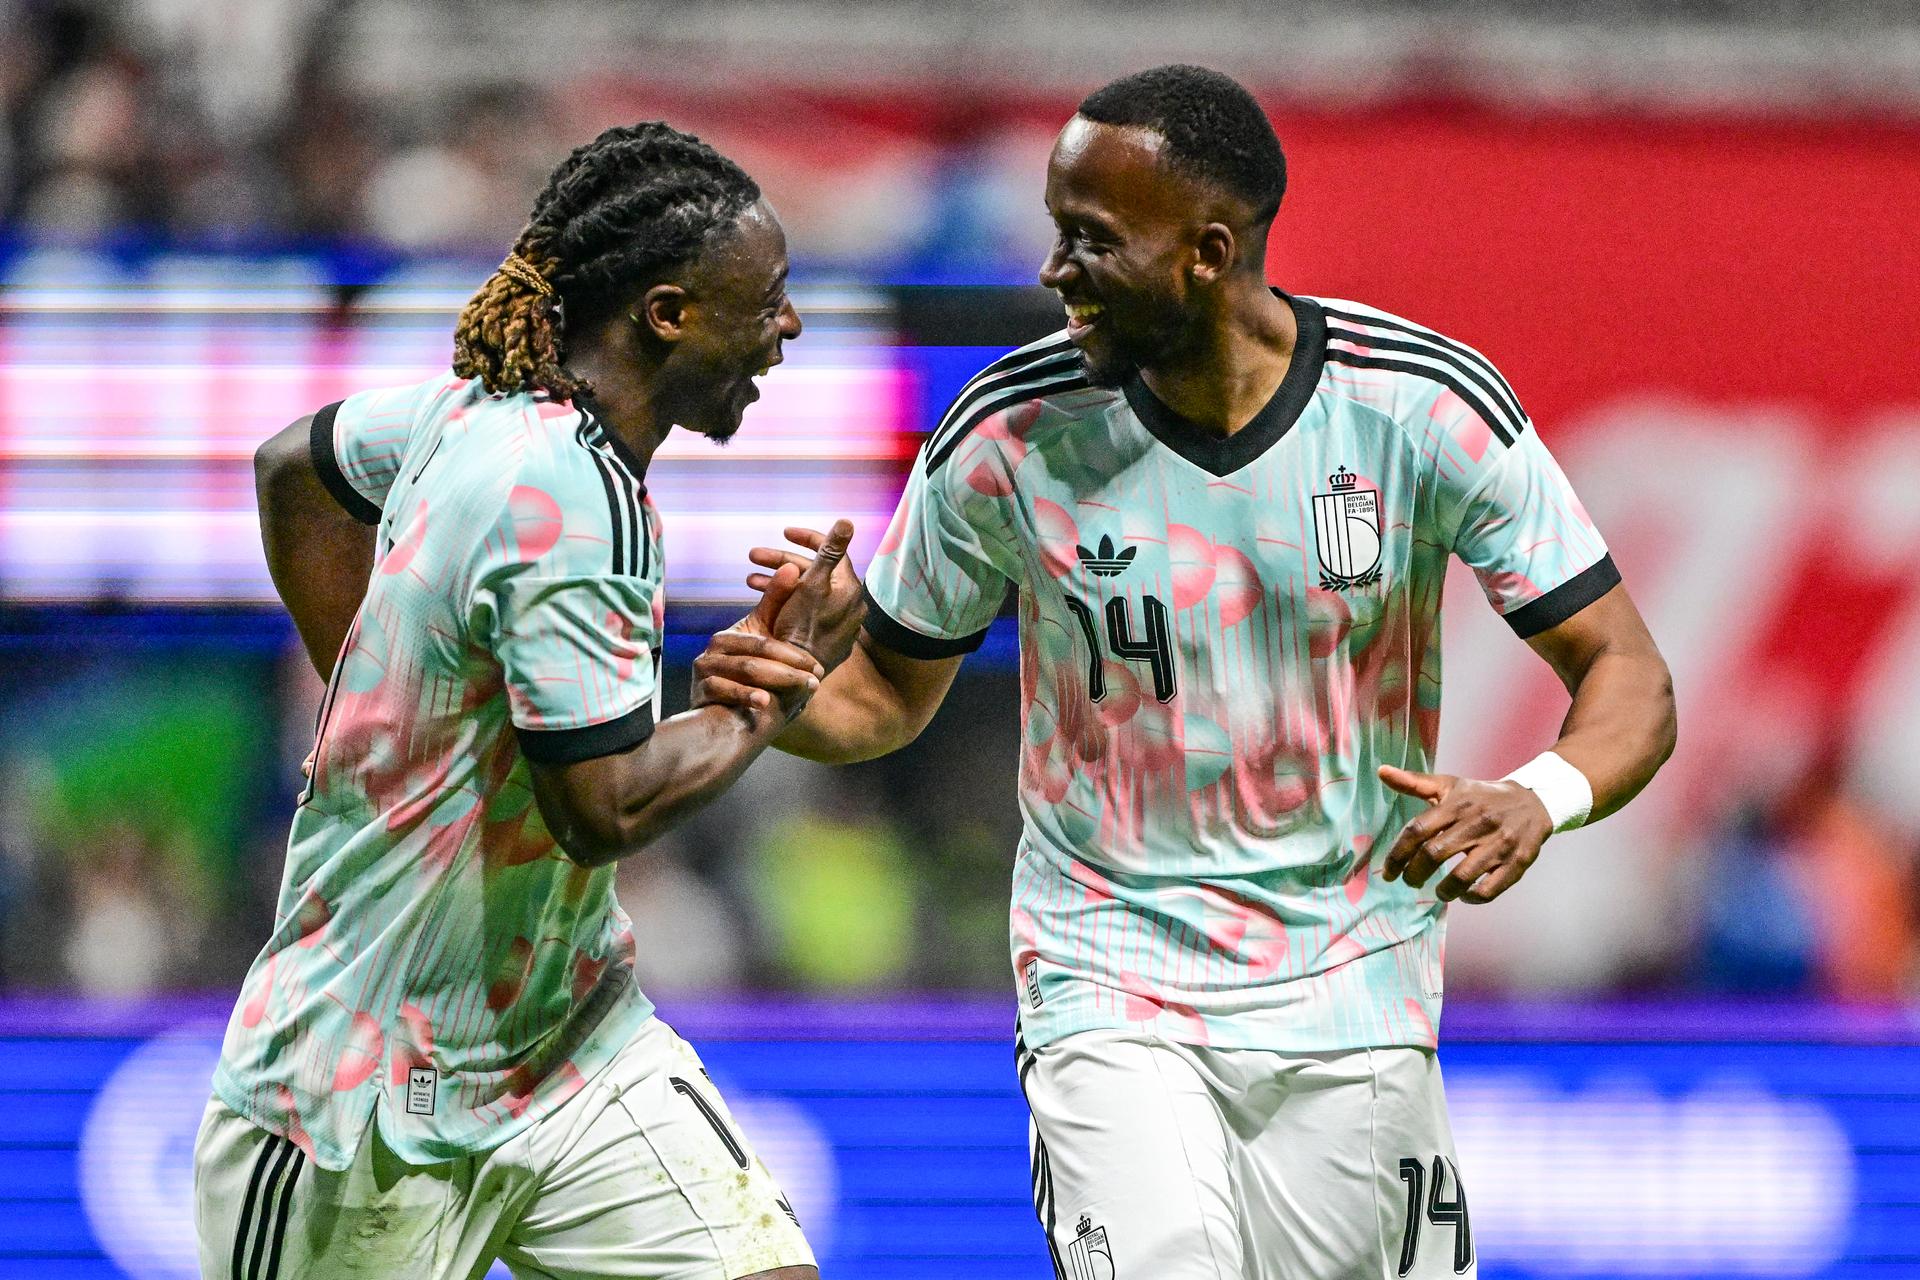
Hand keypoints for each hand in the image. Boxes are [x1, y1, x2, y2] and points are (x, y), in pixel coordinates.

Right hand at [689, 562, 824, 720]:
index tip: (817, 667)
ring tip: (802, 691)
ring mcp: (704, 670)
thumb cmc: (749, 676)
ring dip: (777, 683)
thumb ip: (777, 605)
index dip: (793, 654)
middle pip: (756, 656)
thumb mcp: (763, 640)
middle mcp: (713, 649)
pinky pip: (724, 690)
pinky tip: (765, 703)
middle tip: (815, 681)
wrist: (724, 715)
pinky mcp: (699, 691)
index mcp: (728, 636)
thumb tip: (793, 566)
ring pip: (744, 671)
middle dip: (790, 670)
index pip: (764, 641)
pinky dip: (746, 696)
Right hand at [744, 520, 866, 672]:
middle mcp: (849, 604)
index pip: (831, 550)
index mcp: (847, 587)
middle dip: (781, 562)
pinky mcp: (826, 639)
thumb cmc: (803, 628)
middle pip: (814, 572)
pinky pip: (807, 611)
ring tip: (749, 582)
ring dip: (778, 582)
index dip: (806, 537)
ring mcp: (837, 623)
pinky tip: (764, 602)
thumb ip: (830, 551)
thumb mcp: (812, 583)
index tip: (783, 532)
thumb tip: (847, 520)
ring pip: (806, 592)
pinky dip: (787, 602)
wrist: (797, 675)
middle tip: (752, 558)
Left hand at [1377, 765, 1551, 903]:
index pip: (1417, 830)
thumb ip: (1414, 783)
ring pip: (1462, 876)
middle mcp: (1476, 823)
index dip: (1397, 854)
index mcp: (1456, 805)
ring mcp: (1498, 844)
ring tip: (1438, 892)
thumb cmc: (1481, 797)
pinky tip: (1464, 896)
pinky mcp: (1516, 862)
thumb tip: (1381, 771)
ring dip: (1443, 890)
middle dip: (1415, 874)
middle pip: (1434, 854)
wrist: (1533, 801)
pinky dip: (1472, 898)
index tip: (1388, 872)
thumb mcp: (1449, 786)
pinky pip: (1490, 889)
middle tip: (1410, 882)